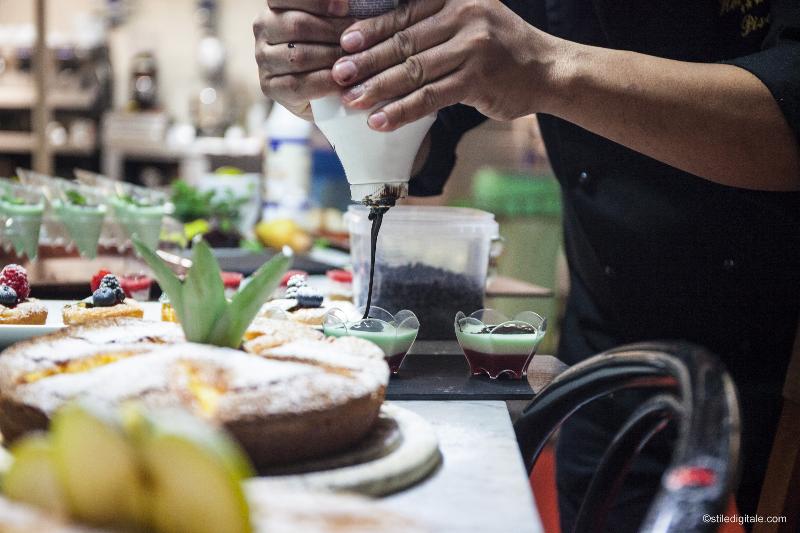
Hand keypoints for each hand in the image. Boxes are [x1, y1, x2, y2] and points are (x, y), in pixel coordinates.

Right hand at [254, 0, 354, 118]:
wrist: (321, 95)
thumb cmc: (330, 48)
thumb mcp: (331, 24)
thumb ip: (335, 13)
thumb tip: (348, 6)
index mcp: (276, 6)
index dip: (318, 2)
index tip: (345, 7)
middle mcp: (264, 28)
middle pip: (298, 26)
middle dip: (334, 33)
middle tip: (360, 41)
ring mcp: (263, 58)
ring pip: (298, 56)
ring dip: (332, 59)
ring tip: (356, 62)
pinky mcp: (269, 86)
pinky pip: (298, 85)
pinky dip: (325, 83)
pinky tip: (343, 82)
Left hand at [331, 0, 559, 130]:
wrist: (547, 68)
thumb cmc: (500, 47)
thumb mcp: (471, 19)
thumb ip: (433, 23)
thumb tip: (381, 44)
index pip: (404, 12)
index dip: (371, 28)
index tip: (343, 43)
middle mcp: (464, 16)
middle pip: (404, 40)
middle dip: (367, 60)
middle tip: (338, 74)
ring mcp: (472, 48)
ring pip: (413, 70)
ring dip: (378, 87)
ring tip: (351, 101)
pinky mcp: (477, 80)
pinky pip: (430, 97)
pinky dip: (402, 111)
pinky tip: (380, 121)